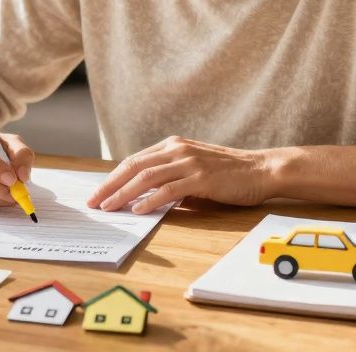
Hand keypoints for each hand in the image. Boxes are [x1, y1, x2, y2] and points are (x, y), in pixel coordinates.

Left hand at [86, 136, 277, 213]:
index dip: (113, 177)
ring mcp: (189, 162)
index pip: (134, 161)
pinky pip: (169, 188)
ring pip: (146, 177)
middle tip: (93, 202)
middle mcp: (177, 149)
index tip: (98, 192)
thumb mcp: (194, 170)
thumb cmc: (229, 174)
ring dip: (123, 193)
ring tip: (109, 207)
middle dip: (110, 185)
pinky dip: (150, 199)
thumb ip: (171, 178)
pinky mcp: (201, 177)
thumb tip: (144, 197)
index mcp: (173, 145)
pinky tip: (138, 209)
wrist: (262, 170)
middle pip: (134, 166)